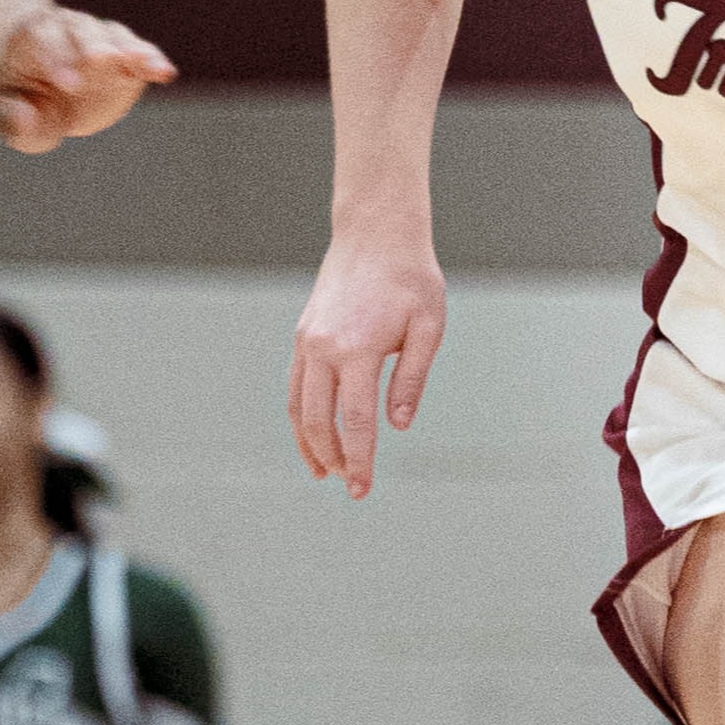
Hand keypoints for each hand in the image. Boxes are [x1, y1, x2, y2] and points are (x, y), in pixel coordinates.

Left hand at [0, 6, 176, 151]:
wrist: (48, 86)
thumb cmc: (27, 101)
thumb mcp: (13, 114)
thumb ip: (14, 120)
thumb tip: (26, 119)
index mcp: (30, 39)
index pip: (40, 39)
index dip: (54, 57)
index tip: (68, 84)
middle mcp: (66, 29)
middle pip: (79, 30)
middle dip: (91, 46)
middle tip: (102, 60)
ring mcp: (100, 40)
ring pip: (113, 36)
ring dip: (128, 49)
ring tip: (143, 63)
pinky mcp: (128, 56)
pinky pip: (142, 52)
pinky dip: (153, 60)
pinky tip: (165, 72)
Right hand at [289, 230, 447, 498]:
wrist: (376, 234)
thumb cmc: (411, 281)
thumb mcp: (428, 328)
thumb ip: (412, 378)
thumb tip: (397, 425)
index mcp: (358, 349)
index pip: (356, 420)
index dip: (360, 459)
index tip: (363, 490)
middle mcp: (324, 348)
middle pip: (320, 421)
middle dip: (334, 459)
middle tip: (352, 486)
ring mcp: (307, 342)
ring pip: (300, 407)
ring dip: (310, 444)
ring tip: (326, 472)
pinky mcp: (303, 337)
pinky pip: (296, 387)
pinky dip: (302, 417)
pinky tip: (315, 436)